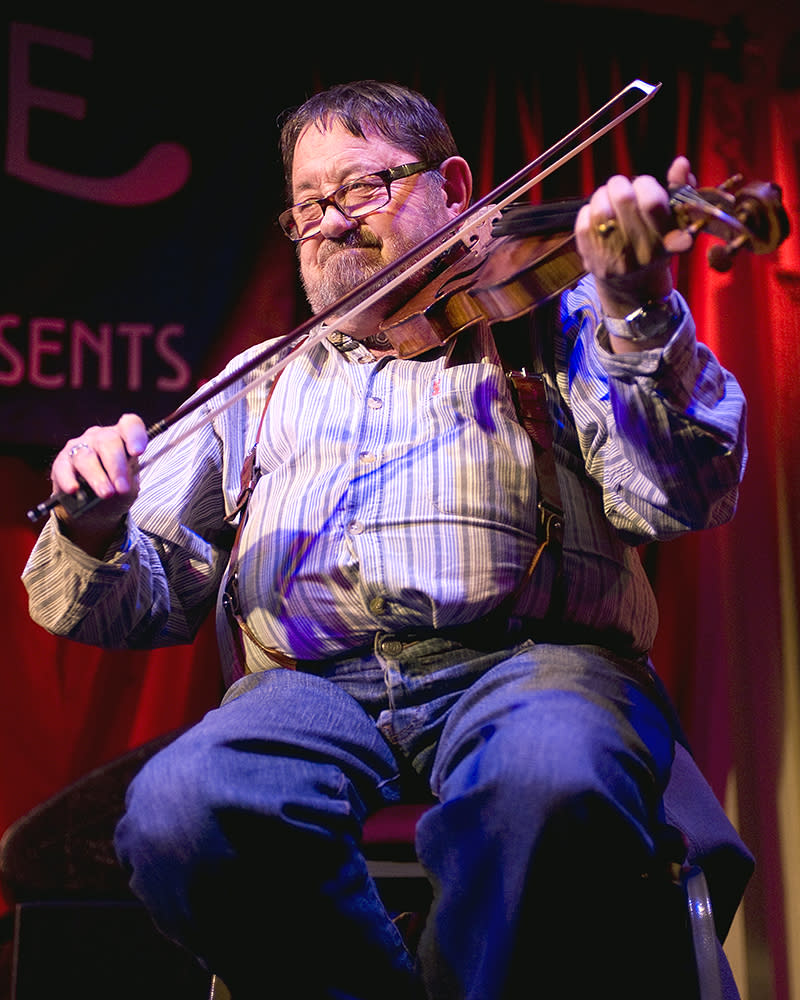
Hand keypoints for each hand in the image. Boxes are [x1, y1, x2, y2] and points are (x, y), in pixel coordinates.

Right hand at [50, 413, 147, 555]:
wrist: (93, 508)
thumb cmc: (116, 491)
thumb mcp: (129, 487)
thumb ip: (128, 480)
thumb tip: (121, 483)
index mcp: (122, 438)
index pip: (130, 425)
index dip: (134, 436)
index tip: (137, 452)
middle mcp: (99, 437)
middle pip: (108, 442)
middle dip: (117, 467)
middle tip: (122, 488)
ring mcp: (79, 447)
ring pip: (87, 457)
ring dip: (97, 477)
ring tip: (106, 494)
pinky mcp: (61, 462)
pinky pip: (63, 468)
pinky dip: (68, 479)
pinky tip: (74, 489)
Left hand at [574, 156, 695, 318]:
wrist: (634, 286)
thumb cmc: (657, 243)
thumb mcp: (677, 221)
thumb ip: (681, 190)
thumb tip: (681, 163)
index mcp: (667, 240)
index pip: (652, 202)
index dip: (644, 184)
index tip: (643, 185)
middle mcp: (642, 252)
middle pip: (623, 199)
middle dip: (620, 184)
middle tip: (620, 187)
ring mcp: (615, 258)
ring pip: (600, 209)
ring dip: (602, 195)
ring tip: (607, 198)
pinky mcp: (593, 259)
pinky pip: (584, 223)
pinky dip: (588, 210)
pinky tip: (596, 213)